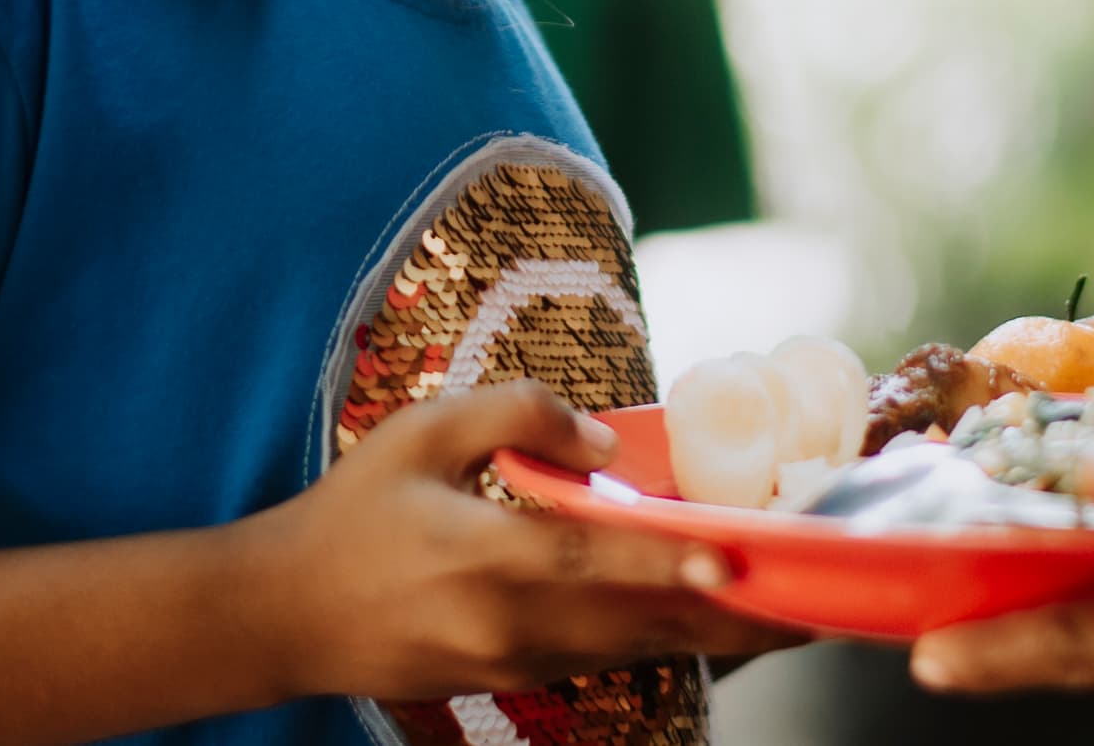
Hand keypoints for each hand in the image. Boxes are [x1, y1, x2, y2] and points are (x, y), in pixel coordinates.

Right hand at [250, 383, 801, 700]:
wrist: (285, 615)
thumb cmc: (352, 513)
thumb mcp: (420, 433)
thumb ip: (513, 414)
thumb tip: (602, 439)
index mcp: (484, 559)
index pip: (592, 563)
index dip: (667, 565)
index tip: (733, 562)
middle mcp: (509, 625)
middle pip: (639, 626)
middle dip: (728, 619)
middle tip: (809, 604)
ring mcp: (513, 663)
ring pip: (631, 651)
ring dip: (708, 636)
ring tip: (782, 615)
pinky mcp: (513, 680)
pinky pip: (604, 659)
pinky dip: (661, 641)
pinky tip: (704, 622)